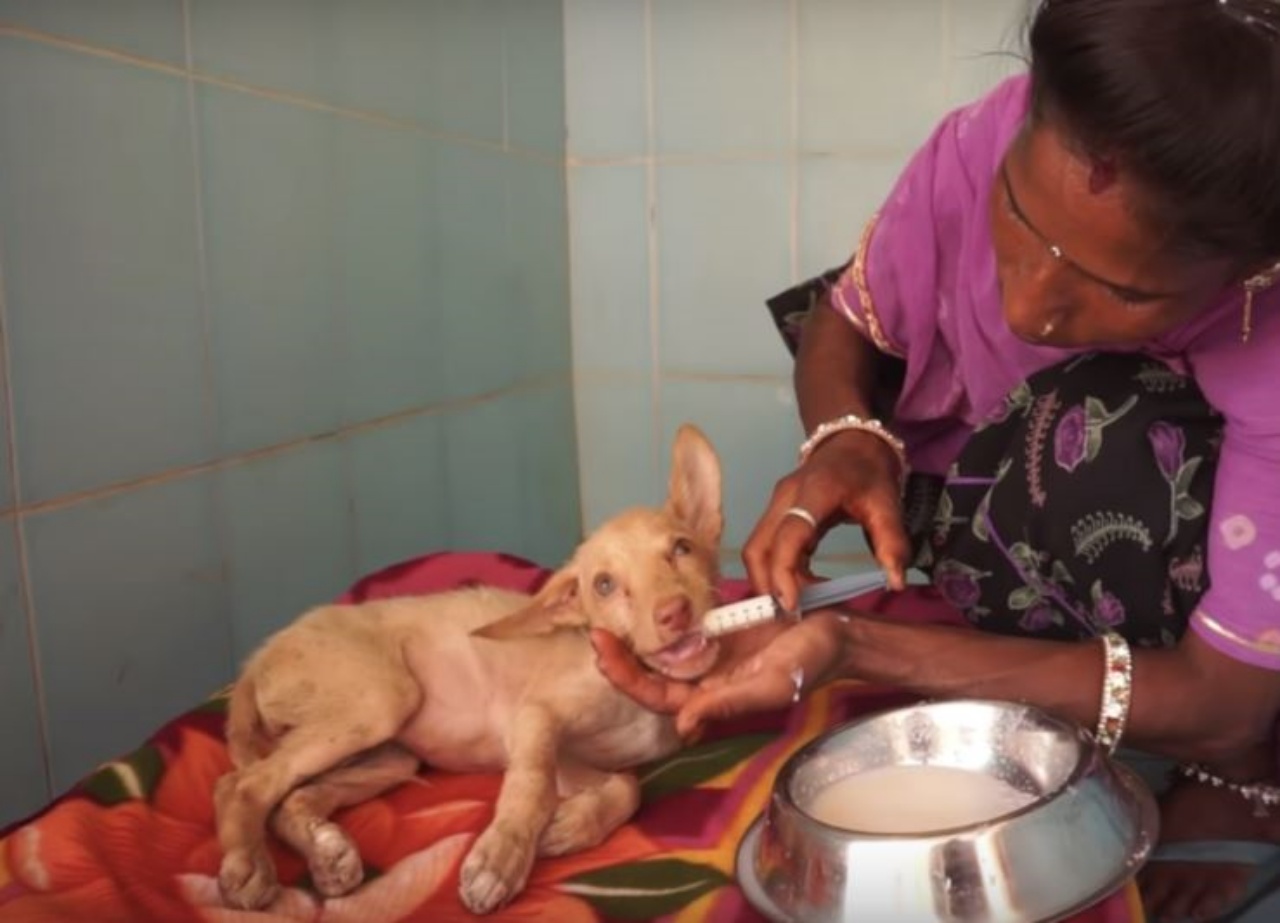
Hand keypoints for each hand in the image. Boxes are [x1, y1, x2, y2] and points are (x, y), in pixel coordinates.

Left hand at [591, 613, 849, 737]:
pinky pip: (681, 627)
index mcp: (712, 698)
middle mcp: (704, 679)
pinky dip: (660, 618)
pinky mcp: (718, 628)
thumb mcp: (770, 685)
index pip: (658, 697)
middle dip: (619, 657)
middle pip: (651, 675)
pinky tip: (642, 600)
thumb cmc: (808, 663)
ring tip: (607, 615)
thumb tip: (682, 724)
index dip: (627, 678)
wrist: (834, 633)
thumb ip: (726, 703)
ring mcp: (709, 654)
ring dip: (635, 636)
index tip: (601, 652)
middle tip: (595, 631)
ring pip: (661, 651)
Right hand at [743, 430, 908, 611]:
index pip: (789, 534)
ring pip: (757, 549)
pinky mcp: (776, 514)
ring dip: (770, 580)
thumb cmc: (869, 472)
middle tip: (794, 614)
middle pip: (759, 547)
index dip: (784, 571)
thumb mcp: (888, 505)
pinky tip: (800, 586)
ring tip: (800, 603)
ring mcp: (776, 504)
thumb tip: (895, 582)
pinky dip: (777, 571)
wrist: (851, 441)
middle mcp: (786, 497)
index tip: (792, 603)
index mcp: (815, 491)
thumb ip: (892, 543)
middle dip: (769, 585)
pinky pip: (767, 547)